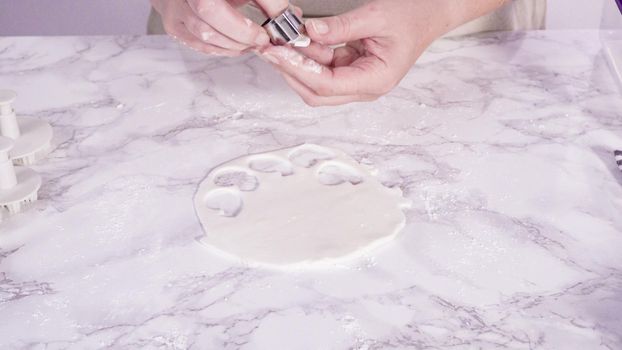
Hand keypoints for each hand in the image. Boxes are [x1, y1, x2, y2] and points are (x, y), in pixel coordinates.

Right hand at [151, 0, 286, 55]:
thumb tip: (292, 17)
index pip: (218, 2)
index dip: (245, 23)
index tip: (267, 31)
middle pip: (209, 13)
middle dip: (241, 33)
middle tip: (261, 40)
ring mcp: (174, 9)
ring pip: (204, 34)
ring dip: (233, 44)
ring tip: (251, 43)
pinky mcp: (173, 26)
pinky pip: (198, 44)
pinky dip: (221, 49)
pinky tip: (236, 46)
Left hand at [260, 0, 504, 105]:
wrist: (430, 15)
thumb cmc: (412, 17)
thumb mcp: (375, 16)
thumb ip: (341, 27)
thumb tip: (309, 32)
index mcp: (376, 80)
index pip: (327, 85)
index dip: (298, 70)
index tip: (277, 53)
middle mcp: (365, 87)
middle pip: (317, 93)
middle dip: (292, 72)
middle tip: (270, 49)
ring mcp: (357, 81)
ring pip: (317, 83)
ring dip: (298, 64)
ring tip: (281, 40)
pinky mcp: (351, 71)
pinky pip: (323, 69)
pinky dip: (308, 56)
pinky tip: (297, 39)